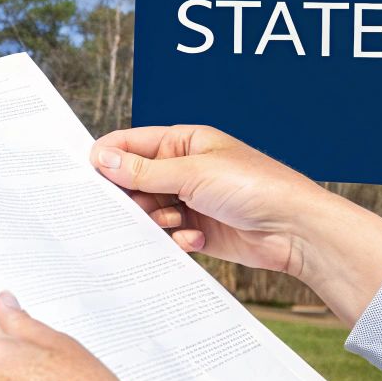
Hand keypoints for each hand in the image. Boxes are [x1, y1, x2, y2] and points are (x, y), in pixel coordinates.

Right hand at [89, 125, 381, 324]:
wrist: (295, 229)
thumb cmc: (254, 186)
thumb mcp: (192, 173)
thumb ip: (143, 171)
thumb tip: (101, 157)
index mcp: (185, 142)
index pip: (133, 143)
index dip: (109, 156)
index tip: (87, 173)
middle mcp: (186, 169)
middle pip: (136, 181)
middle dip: (133, 197)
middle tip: (130, 208)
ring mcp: (192, 200)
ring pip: (151, 211)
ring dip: (158, 220)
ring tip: (176, 222)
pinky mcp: (200, 230)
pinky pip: (170, 235)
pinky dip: (177, 238)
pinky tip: (195, 239)